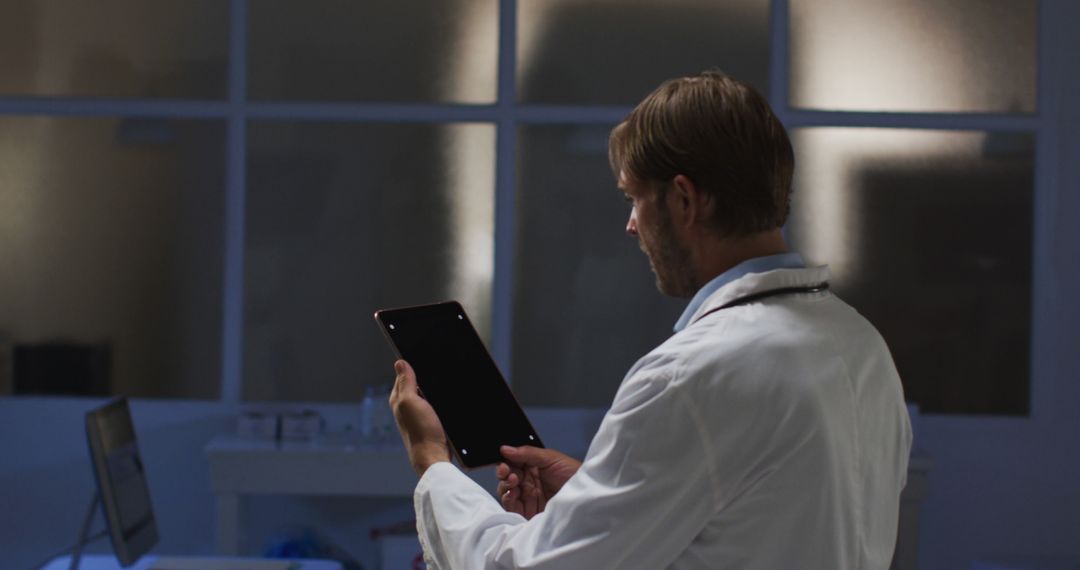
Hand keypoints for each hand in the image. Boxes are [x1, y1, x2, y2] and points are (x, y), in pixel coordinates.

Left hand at [389, 360, 450, 476]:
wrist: (435, 457)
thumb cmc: (421, 431)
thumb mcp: (411, 402)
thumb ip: (406, 382)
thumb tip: (400, 362)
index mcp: (398, 399)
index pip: (403, 374)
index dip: (412, 365)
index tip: (423, 356)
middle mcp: (406, 406)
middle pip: (416, 383)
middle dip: (424, 375)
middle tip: (436, 368)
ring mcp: (418, 414)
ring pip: (426, 393)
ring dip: (432, 388)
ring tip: (440, 383)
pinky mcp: (430, 421)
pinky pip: (434, 403)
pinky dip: (438, 399)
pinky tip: (445, 398)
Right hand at [496, 445, 581, 518]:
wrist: (585, 496)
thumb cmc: (573, 474)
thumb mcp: (551, 458)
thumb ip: (528, 453)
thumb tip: (505, 449)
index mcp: (532, 467)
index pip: (512, 463)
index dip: (505, 461)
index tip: (504, 462)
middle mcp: (528, 482)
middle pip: (506, 477)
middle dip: (503, 473)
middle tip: (506, 471)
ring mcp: (527, 497)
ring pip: (506, 491)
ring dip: (505, 485)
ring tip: (513, 481)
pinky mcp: (527, 512)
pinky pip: (511, 507)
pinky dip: (507, 500)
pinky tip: (512, 494)